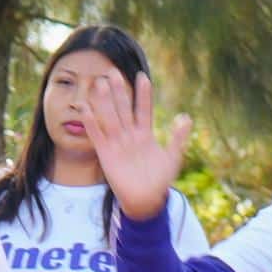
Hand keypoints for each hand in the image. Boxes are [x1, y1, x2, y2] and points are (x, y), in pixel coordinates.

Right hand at [74, 70, 186, 223]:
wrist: (144, 200)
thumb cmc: (160, 181)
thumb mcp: (173, 158)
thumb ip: (178, 138)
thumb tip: (185, 117)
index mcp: (146, 134)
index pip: (143, 109)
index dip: (143, 94)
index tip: (142, 76)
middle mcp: (130, 135)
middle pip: (123, 108)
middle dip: (119, 90)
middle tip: (113, 71)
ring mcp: (117, 143)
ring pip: (110, 117)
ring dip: (105, 101)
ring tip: (100, 82)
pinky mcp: (105, 153)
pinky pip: (97, 134)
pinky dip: (91, 121)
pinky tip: (85, 107)